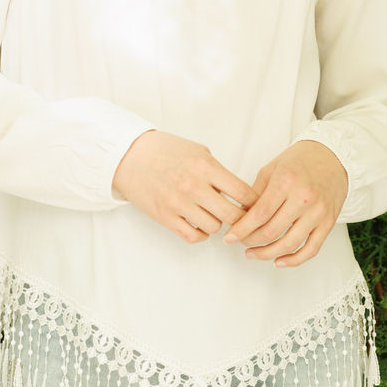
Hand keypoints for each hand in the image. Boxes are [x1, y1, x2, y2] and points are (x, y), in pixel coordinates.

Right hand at [111, 130, 257, 244]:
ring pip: (214, 227)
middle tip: (240, 218)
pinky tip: (199, 225)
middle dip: (240, 219)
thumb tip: (239, 192)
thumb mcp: (197, 150)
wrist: (130, 156)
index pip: (242, 192)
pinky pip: (193, 236)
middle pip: (232, 216)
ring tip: (212, 214)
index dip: (254, 203)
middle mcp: (194, 186)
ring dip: (217, 224)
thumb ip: (217, 170)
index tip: (256, 206)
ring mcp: (178, 203)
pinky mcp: (165, 217)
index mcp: (205, 166)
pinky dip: (201, 234)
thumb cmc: (165, 150)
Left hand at [222, 141, 348, 267]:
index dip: (241, 229)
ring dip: (267, 254)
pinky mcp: (329, 223)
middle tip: (240, 243)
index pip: (259, 214)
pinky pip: (311, 250)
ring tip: (253, 254)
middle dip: (250, 241)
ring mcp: (318, 213)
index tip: (229, 237)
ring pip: (289, 244)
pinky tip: (278, 261)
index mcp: (286, 181)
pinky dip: (293, 260)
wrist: (332, 156)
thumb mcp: (272, 168)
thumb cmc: (298, 160)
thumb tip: (239, 216)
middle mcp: (303, 198)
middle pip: (272, 231)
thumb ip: (256, 192)